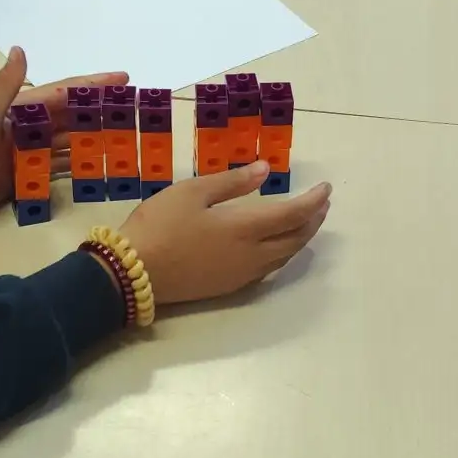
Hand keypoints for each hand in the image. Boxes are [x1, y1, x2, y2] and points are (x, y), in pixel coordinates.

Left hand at [0, 49, 128, 222]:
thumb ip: (5, 85)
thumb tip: (21, 49)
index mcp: (22, 109)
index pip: (66, 93)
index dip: (94, 85)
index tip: (124, 78)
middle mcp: (30, 129)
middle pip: (75, 118)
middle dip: (104, 112)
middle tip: (138, 112)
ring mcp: (30, 153)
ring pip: (71, 143)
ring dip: (98, 140)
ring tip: (129, 139)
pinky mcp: (27, 176)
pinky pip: (60, 170)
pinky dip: (80, 167)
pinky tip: (101, 168)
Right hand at [124, 163, 330, 304]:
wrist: (131, 273)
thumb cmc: (160, 225)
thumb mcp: (192, 192)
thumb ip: (232, 182)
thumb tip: (266, 170)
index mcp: (245, 228)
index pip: (293, 214)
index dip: (314, 201)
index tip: (326, 188)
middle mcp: (252, 255)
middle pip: (296, 239)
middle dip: (314, 221)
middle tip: (322, 204)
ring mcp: (242, 275)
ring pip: (284, 257)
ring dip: (300, 238)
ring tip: (306, 222)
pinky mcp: (229, 287)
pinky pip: (269, 269)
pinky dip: (282, 253)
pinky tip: (278, 245)